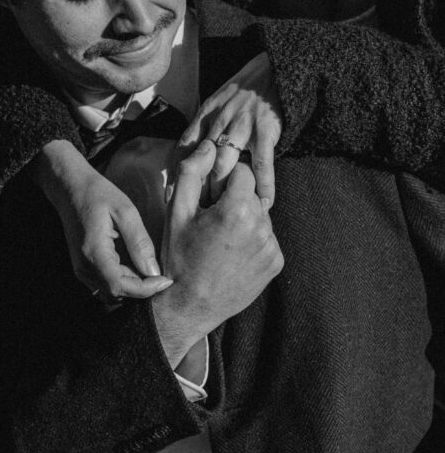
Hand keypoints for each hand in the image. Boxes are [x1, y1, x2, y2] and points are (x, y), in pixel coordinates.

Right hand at [32, 141, 173, 300]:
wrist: (70, 188)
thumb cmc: (98, 194)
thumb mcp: (125, 211)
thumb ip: (140, 242)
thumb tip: (153, 271)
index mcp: (94, 252)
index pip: (120, 286)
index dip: (145, 290)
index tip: (166, 280)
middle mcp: (84, 267)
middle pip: (117, 293)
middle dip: (141, 288)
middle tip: (161, 271)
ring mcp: (81, 269)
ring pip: (111, 292)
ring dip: (132, 285)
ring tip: (147, 265)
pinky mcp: (83, 267)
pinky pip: (105, 285)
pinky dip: (122, 280)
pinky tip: (133, 262)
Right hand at [154, 140, 282, 367]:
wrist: (190, 306)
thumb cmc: (179, 257)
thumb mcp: (177, 212)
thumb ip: (192, 172)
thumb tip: (209, 146)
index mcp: (237, 210)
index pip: (243, 172)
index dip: (224, 181)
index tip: (210, 198)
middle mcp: (261, 227)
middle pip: (252, 194)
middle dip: (235, 200)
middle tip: (212, 221)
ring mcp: (271, 247)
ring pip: (260, 216)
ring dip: (244, 220)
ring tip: (221, 240)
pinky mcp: (275, 263)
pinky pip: (266, 238)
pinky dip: (252, 240)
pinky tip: (231, 253)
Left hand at [169, 52, 282, 204]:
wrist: (275, 70)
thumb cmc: (245, 90)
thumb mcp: (215, 102)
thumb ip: (203, 127)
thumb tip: (190, 155)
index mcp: (204, 115)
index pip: (183, 149)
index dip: (176, 175)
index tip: (170, 197)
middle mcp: (219, 122)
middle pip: (202, 164)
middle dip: (199, 191)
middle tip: (199, 215)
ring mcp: (241, 127)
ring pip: (225, 167)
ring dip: (225, 193)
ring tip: (227, 215)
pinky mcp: (264, 131)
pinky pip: (261, 164)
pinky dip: (263, 186)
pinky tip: (264, 203)